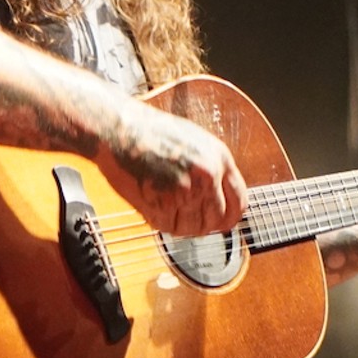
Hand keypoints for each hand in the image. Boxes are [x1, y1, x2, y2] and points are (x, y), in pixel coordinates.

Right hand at [99, 105, 246, 235]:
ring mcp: (187, 190)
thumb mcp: (195, 141)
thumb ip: (211, 168)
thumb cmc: (150, 132)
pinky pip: (169, 227)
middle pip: (217, 219)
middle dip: (204, 224)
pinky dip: (160, 222)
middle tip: (187, 220)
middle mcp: (208, 175)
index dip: (229, 217)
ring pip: (194, 228)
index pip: (239, 202)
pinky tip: (151, 204)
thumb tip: (220, 197)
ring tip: (165, 208)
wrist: (118, 129)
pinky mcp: (164, 203)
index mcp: (220, 157)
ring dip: (180, 224)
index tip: (221, 222)